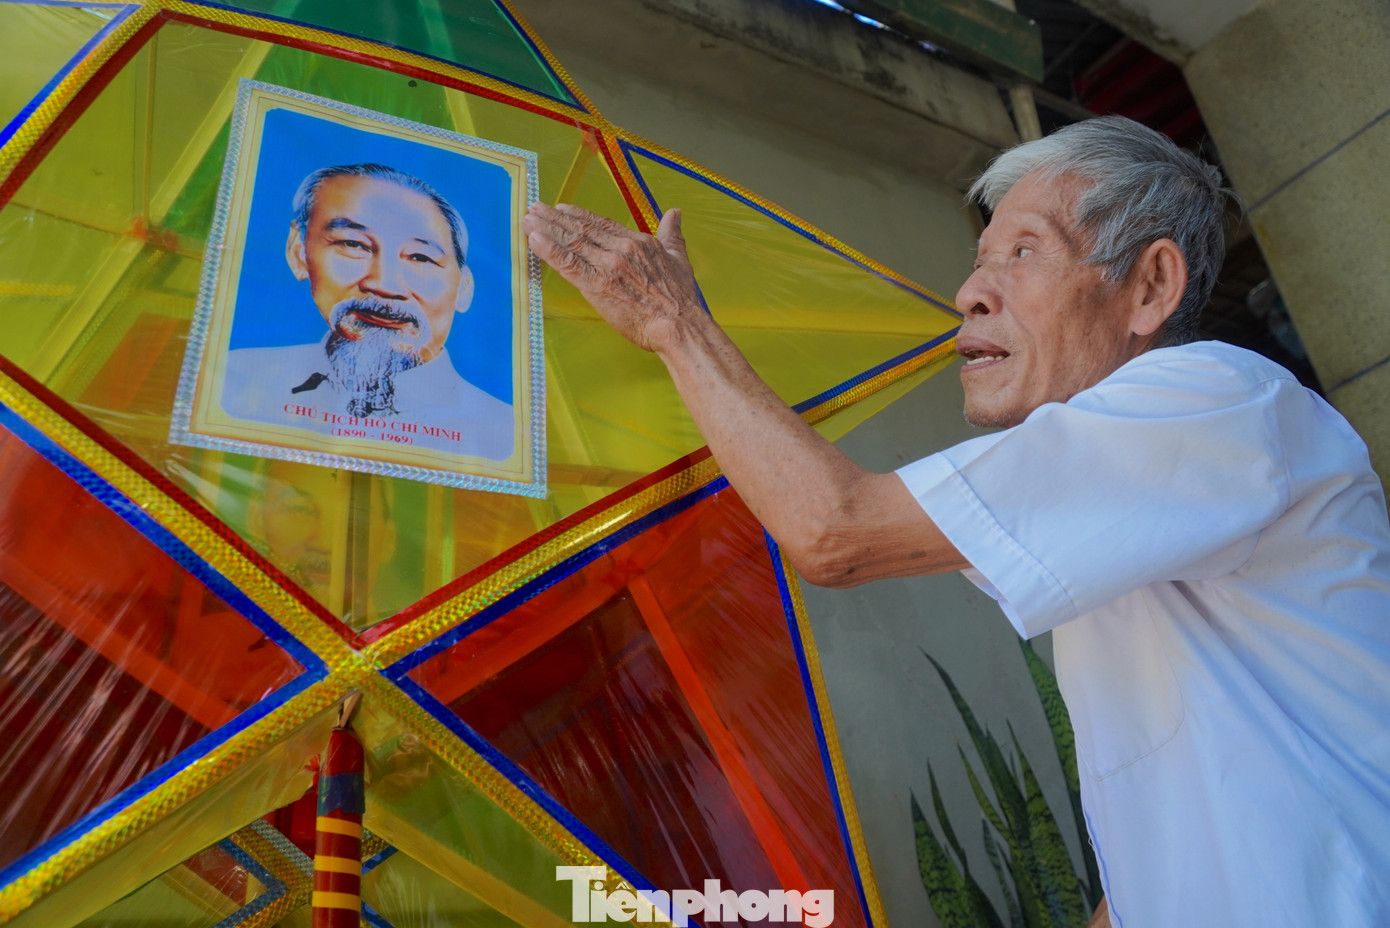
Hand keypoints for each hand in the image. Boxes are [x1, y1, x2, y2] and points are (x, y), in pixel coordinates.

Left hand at [523, 202, 702, 352]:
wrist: (679, 324)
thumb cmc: (680, 299)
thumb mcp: (679, 259)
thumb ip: (673, 234)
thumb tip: (675, 213)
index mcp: (638, 242)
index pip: (602, 224)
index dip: (579, 216)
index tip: (562, 208)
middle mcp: (620, 250)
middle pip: (582, 230)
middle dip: (555, 218)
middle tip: (535, 208)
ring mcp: (608, 267)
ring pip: (571, 244)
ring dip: (546, 230)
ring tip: (528, 221)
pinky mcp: (597, 287)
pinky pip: (568, 265)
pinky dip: (549, 251)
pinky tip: (535, 241)